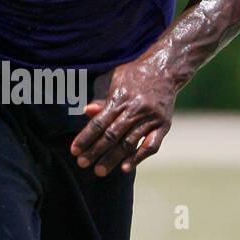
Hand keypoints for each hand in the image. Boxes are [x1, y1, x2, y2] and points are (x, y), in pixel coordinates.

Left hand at [70, 55, 175, 175]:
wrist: (165, 69)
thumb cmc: (133, 74)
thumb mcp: (114, 79)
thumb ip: (101, 97)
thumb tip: (86, 111)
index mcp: (120, 97)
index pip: (99, 122)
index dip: (86, 137)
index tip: (74, 150)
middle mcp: (135, 109)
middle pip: (112, 135)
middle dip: (95, 151)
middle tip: (82, 164)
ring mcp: (150, 118)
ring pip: (129, 143)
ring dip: (113, 158)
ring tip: (100, 171)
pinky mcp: (163, 125)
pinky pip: (151, 145)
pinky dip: (138, 157)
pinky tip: (125, 168)